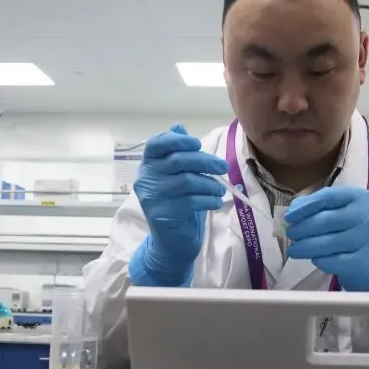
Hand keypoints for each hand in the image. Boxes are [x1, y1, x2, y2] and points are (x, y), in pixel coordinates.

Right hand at [130, 124, 227, 285]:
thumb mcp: (179, 176)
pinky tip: (214, 202)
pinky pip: (191, 201)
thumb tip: (178, 126)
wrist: (173, 242)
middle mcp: (146, 179)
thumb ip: (178, 153)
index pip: (157, 144)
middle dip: (205, 162)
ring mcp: (152, 198)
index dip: (177, 140)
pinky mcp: (162, 215)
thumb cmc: (178, 204)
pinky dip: (208, 200)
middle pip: (178, 161)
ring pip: (187, 181)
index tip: (197, 144)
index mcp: (148, 165)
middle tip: (223, 167)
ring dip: (210, 184)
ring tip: (219, 190)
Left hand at [284, 186, 368, 292]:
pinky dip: (319, 260)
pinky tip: (315, 259)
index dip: (305, 207)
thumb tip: (293, 209)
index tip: (288, 217)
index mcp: (362, 198)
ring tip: (294, 250)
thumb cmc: (352, 233)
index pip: (328, 197)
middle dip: (302, 229)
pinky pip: (334, 261)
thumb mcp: (339, 213)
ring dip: (305, 247)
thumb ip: (317, 207)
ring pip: (327, 243)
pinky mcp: (367, 262)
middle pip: (325, 221)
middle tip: (290, 235)